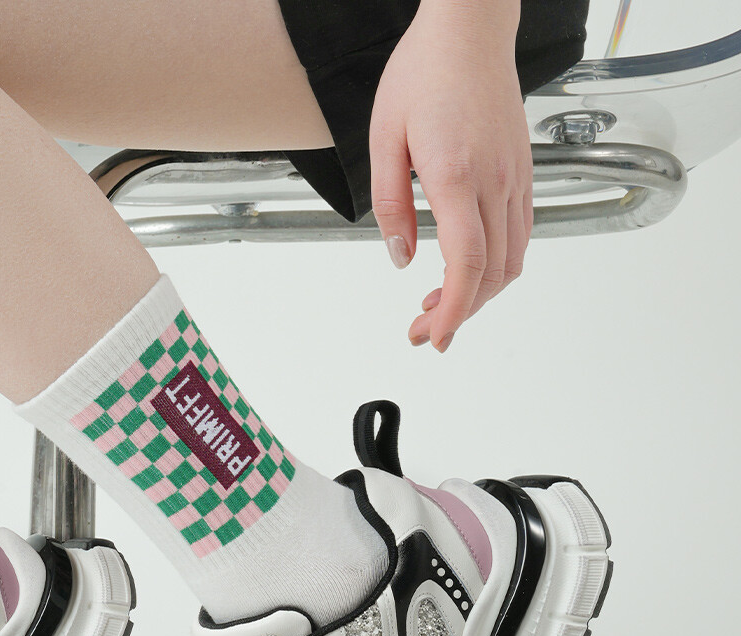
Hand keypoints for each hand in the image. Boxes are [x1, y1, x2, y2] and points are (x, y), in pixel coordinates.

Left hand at [369, 0, 532, 350]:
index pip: (467, 262)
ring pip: (512, 259)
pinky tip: (467, 271)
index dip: (454, 310)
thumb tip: (399, 256)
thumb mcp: (384, 140)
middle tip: (422, 330)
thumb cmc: (424, 73)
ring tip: (439, 304)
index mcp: (458, 174)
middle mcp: (495, 180)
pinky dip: (496, 267)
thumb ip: (390, 206)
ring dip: (479, 294)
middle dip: (460, 313)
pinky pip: (519, 234)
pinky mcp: (521, 172)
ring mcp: (514, 176)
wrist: (469, 29)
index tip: (435, 336)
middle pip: (492, 272)